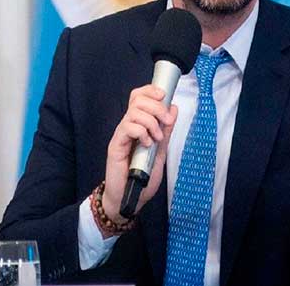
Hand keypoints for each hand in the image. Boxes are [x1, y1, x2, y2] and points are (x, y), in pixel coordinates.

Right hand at [101, 85, 177, 224]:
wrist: (128, 198)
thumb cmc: (142, 177)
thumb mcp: (160, 152)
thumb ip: (166, 131)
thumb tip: (173, 109)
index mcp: (139, 125)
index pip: (139, 97)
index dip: (150, 91)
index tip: (164, 96)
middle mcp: (128, 126)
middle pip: (137, 100)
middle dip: (157, 107)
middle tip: (166, 122)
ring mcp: (121, 135)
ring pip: (134, 112)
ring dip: (151, 122)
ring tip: (157, 138)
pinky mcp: (116, 144)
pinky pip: (127, 127)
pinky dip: (141, 133)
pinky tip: (146, 145)